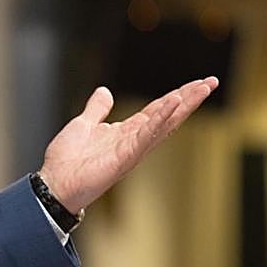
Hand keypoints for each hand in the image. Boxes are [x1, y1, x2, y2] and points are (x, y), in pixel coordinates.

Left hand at [38, 77, 217, 214]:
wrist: (54, 184)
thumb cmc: (66, 161)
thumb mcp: (83, 125)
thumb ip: (96, 109)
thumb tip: (104, 91)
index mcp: (125, 132)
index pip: (156, 110)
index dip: (175, 96)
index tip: (196, 83)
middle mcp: (133, 141)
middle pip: (167, 115)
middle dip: (189, 98)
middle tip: (211, 81)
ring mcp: (132, 150)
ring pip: (164, 123)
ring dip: (183, 105)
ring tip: (202, 88)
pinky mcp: (126, 157)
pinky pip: (147, 135)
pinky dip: (160, 118)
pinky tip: (174, 103)